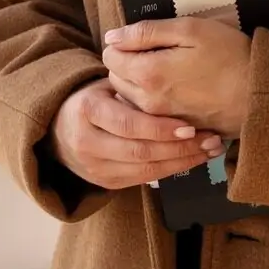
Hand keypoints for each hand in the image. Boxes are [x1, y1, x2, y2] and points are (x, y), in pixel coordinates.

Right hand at [50, 77, 225, 191]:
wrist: (57, 128)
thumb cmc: (93, 98)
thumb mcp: (106, 86)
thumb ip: (133, 90)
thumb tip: (176, 94)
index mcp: (87, 110)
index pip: (129, 124)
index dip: (161, 129)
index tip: (191, 127)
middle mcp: (87, 142)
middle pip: (140, 151)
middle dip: (180, 148)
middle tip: (211, 140)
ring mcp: (94, 167)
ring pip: (144, 170)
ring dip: (182, 162)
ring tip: (209, 150)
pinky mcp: (104, 182)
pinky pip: (143, 178)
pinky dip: (170, 170)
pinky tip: (192, 160)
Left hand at [101, 15, 251, 139]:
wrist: (260, 93)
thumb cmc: (230, 56)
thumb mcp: (190, 29)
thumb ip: (147, 32)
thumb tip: (113, 36)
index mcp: (148, 73)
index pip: (110, 57)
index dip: (122, 43)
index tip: (142, 39)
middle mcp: (148, 102)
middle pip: (116, 80)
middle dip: (127, 64)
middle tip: (155, 52)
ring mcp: (161, 119)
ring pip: (130, 99)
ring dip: (137, 84)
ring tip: (165, 70)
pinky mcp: (174, 129)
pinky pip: (148, 114)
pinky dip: (151, 101)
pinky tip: (175, 89)